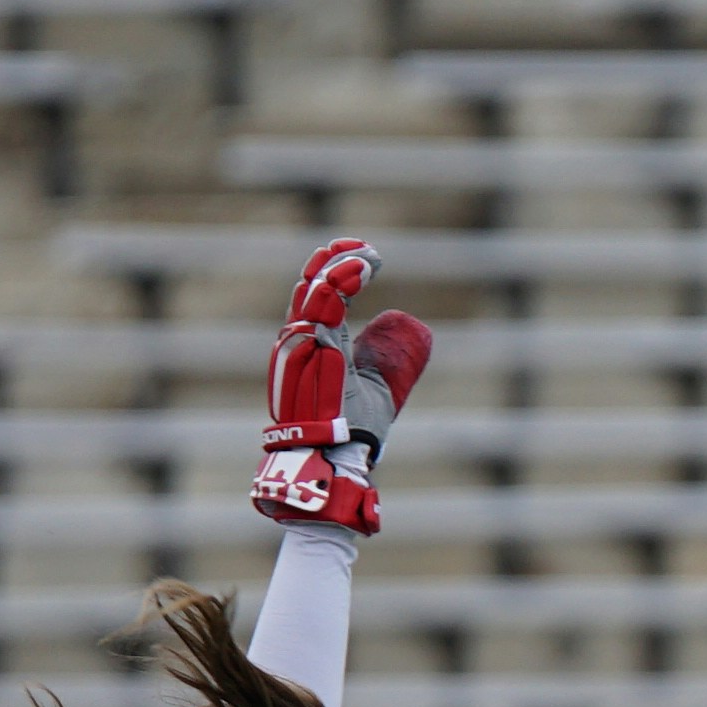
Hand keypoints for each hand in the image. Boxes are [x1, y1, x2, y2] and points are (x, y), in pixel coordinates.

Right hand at [251, 240, 398, 536]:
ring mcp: (301, 343)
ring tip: (368, 256)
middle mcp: (301, 340)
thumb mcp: (378, 385)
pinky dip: (341, 281)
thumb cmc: (353, 430)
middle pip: (311, 286)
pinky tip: (361, 266)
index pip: (318, 297)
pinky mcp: (309, 348)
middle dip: (335, 261)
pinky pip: (321, 305)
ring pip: (315, 291)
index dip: (336, 272)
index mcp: (313, 346)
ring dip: (342, 269)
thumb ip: (387, 355)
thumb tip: (405, 320)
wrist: (333, 459)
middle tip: (363, 247)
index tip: (361, 254)